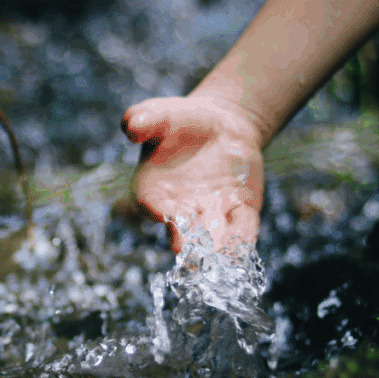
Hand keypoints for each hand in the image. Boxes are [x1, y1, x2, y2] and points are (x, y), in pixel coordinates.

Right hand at [121, 94, 265, 254]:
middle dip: (189, 244)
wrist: (220, 125)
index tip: (165, 216)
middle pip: (183, 230)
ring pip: (214, 236)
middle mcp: (180, 208)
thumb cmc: (181, 120)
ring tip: (224, 264)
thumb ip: (144, 119)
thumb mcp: (160, 113)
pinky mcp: (238, 211)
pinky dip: (245, 240)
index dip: (158, 210)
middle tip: (193, 258)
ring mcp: (210, 213)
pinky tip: (247, 252)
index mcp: (153, 189)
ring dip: (219, 250)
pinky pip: (242, 228)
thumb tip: (131, 128)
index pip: (151, 204)